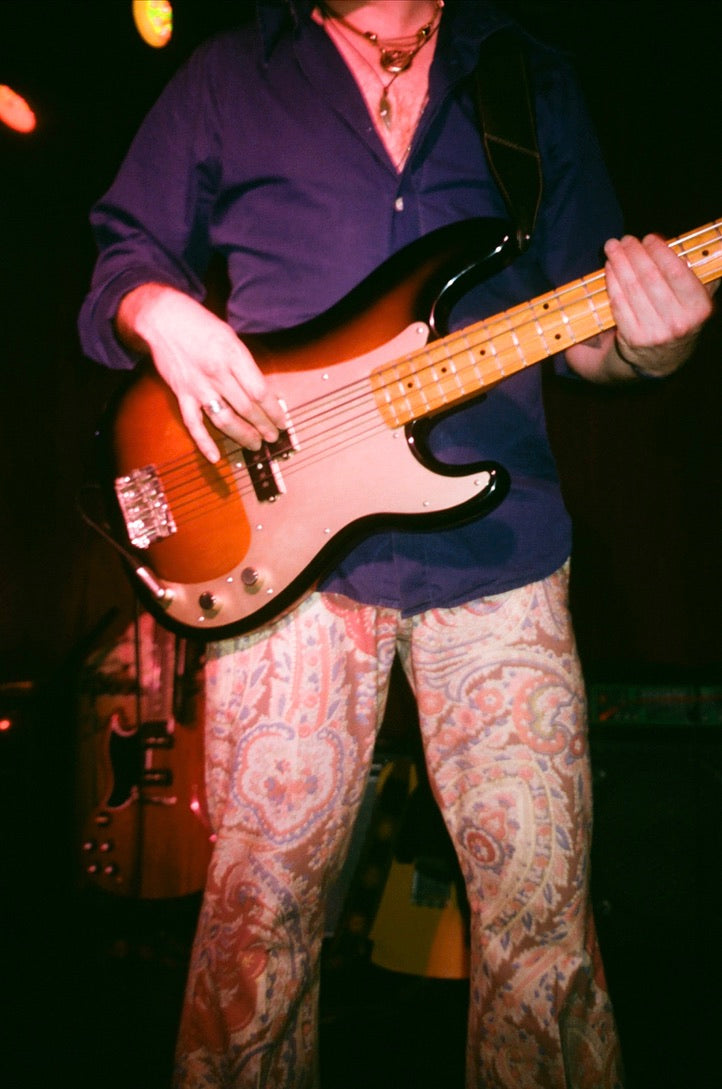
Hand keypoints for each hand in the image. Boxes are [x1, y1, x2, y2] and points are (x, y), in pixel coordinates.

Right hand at [116, 284, 285, 461]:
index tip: (283, 422)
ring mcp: (198, 386)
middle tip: (274, 437)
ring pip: (225, 419)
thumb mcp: (229, 337)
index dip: (274, 410)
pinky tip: (215, 457)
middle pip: (246, 408)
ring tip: (256, 444)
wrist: (162, 318)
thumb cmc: (199, 324)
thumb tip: (261, 391)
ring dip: (242, 435)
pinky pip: (193, 423)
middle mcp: (216, 372)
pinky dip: (203, 442)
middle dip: (263, 426)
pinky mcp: (181, 394)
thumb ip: (244, 363)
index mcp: (232, 355)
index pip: (259, 391)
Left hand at [603, 233, 715, 376]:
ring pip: (632, 290)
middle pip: (650, 279)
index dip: (660, 252)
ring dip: (619, 264)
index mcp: (698, 309)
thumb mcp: (699, 300)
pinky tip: (610, 268)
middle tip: (625, 239)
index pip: (677, 272)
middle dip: (635, 254)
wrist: (664, 359)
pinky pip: (619, 305)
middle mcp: (678, 323)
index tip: (649, 238)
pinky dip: (612, 283)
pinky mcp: (632, 339)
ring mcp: (654, 332)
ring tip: (612, 247)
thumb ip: (702, 274)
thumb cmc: (681, 318)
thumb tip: (710, 244)